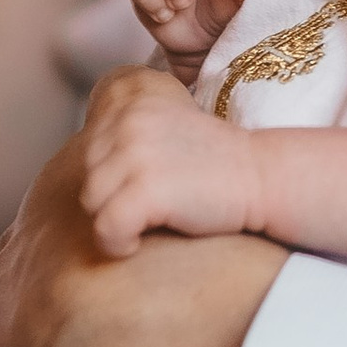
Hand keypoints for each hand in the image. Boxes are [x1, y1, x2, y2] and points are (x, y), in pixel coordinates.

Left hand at [80, 65, 268, 257]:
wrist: (264, 178)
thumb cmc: (218, 163)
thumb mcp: (170, 123)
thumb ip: (129, 128)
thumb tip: (82, 154)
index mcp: (134, 102)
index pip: (89, 143)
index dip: (111, 171)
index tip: (140, 183)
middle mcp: (130, 121)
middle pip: (88, 173)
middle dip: (113, 196)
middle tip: (149, 206)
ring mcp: (136, 154)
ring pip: (91, 201)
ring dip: (114, 219)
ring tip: (145, 224)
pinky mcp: (146, 190)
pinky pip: (106, 227)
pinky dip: (117, 243)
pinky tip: (138, 244)